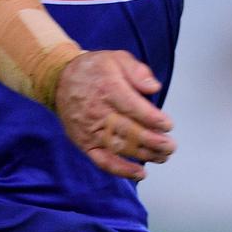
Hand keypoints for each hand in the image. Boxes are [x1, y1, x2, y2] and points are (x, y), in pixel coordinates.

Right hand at [54, 50, 175, 179]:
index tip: (168, 125)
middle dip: (154, 141)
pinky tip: (139, 173)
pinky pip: (102, 160)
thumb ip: (137, 71)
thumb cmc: (94, 70)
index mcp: (108, 88)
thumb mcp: (117, 58)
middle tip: (171, 146)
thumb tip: (153, 87)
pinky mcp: (84, 143)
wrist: (60, 80)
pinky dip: (121, 170)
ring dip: (144, 155)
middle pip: (129, 131)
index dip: (153, 119)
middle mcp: (98, 111)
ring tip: (163, 156)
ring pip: (120, 147)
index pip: (133, 108)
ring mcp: (90, 130)